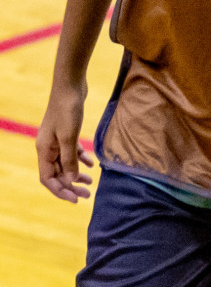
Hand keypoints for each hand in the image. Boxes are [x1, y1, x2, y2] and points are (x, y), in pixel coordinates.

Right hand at [36, 84, 94, 202]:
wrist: (70, 87)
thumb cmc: (67, 110)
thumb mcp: (69, 137)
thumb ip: (69, 159)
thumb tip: (71, 180)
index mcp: (44, 150)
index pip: (47, 179)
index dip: (60, 191)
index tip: (76, 200)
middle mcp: (47, 147)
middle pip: (57, 174)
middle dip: (70, 186)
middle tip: (87, 195)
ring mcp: (56, 141)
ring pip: (65, 164)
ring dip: (76, 175)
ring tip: (91, 183)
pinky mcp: (66, 133)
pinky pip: (71, 152)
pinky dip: (80, 160)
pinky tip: (92, 164)